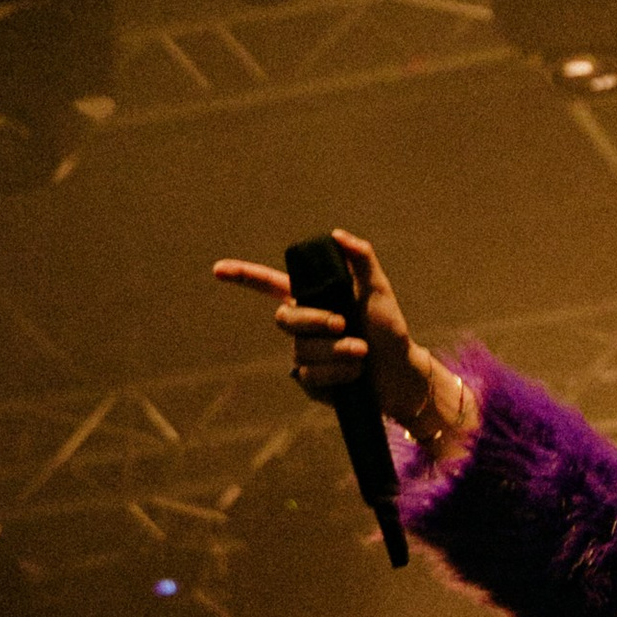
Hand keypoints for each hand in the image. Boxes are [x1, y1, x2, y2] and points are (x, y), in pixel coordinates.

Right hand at [213, 228, 448, 434]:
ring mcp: (304, 354)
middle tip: (344, 324)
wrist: (400, 373)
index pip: (269, 285)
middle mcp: (304, 326)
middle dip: (315, 321)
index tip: (217, 270)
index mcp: (313, 299)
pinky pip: (310, 376)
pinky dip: (338, 373)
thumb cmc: (389, 329)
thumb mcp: (378, 291)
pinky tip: (354, 374)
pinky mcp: (310, 381)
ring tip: (362, 353)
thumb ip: (361, 260)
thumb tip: (337, 235)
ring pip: (303, 351)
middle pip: (285, 320)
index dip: (243, 277)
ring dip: (338, 352)